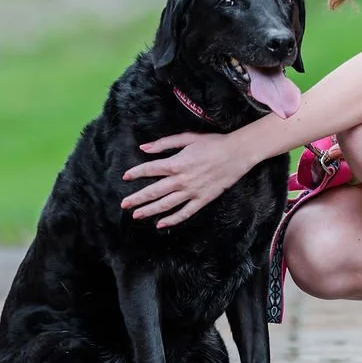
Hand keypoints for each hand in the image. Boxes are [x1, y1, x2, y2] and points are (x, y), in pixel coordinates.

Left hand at [121, 131, 252, 227]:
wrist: (237, 153)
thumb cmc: (213, 143)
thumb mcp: (188, 138)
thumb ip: (164, 143)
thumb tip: (144, 147)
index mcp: (176, 163)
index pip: (150, 169)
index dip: (136, 173)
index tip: (125, 177)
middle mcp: (181, 180)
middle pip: (154, 191)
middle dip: (137, 198)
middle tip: (124, 204)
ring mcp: (192, 192)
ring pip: (166, 204)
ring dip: (150, 211)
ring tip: (136, 216)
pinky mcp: (202, 200)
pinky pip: (185, 213)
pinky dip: (172, 220)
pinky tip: (161, 224)